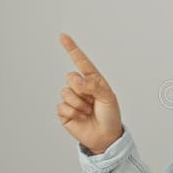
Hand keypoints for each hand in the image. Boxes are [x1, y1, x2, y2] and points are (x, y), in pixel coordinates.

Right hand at [56, 33, 122, 154]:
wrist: (105, 136)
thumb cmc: (110, 116)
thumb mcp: (108, 98)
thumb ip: (93, 85)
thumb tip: (75, 79)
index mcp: (93, 81)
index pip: (81, 62)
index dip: (71, 48)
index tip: (63, 36)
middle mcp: (80, 87)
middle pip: (71, 77)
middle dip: (83, 90)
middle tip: (93, 102)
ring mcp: (71, 99)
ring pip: (66, 93)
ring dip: (80, 104)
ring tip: (89, 111)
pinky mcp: (64, 112)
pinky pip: (62, 107)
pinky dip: (73, 113)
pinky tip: (81, 117)